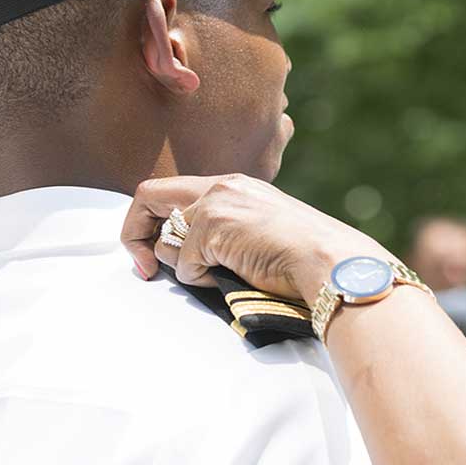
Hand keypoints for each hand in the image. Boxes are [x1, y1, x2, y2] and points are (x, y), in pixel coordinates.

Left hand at [121, 174, 394, 300]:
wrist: (331, 264)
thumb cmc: (301, 261)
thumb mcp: (256, 232)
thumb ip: (219, 232)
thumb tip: (175, 252)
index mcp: (232, 185)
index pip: (169, 192)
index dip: (149, 223)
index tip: (151, 255)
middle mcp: (221, 186)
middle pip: (147, 196)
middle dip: (134, 234)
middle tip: (145, 269)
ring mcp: (216, 204)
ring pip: (166, 240)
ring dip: (183, 267)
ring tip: (220, 274)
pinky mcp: (214, 228)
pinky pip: (183, 264)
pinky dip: (199, 280)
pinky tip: (231, 278)